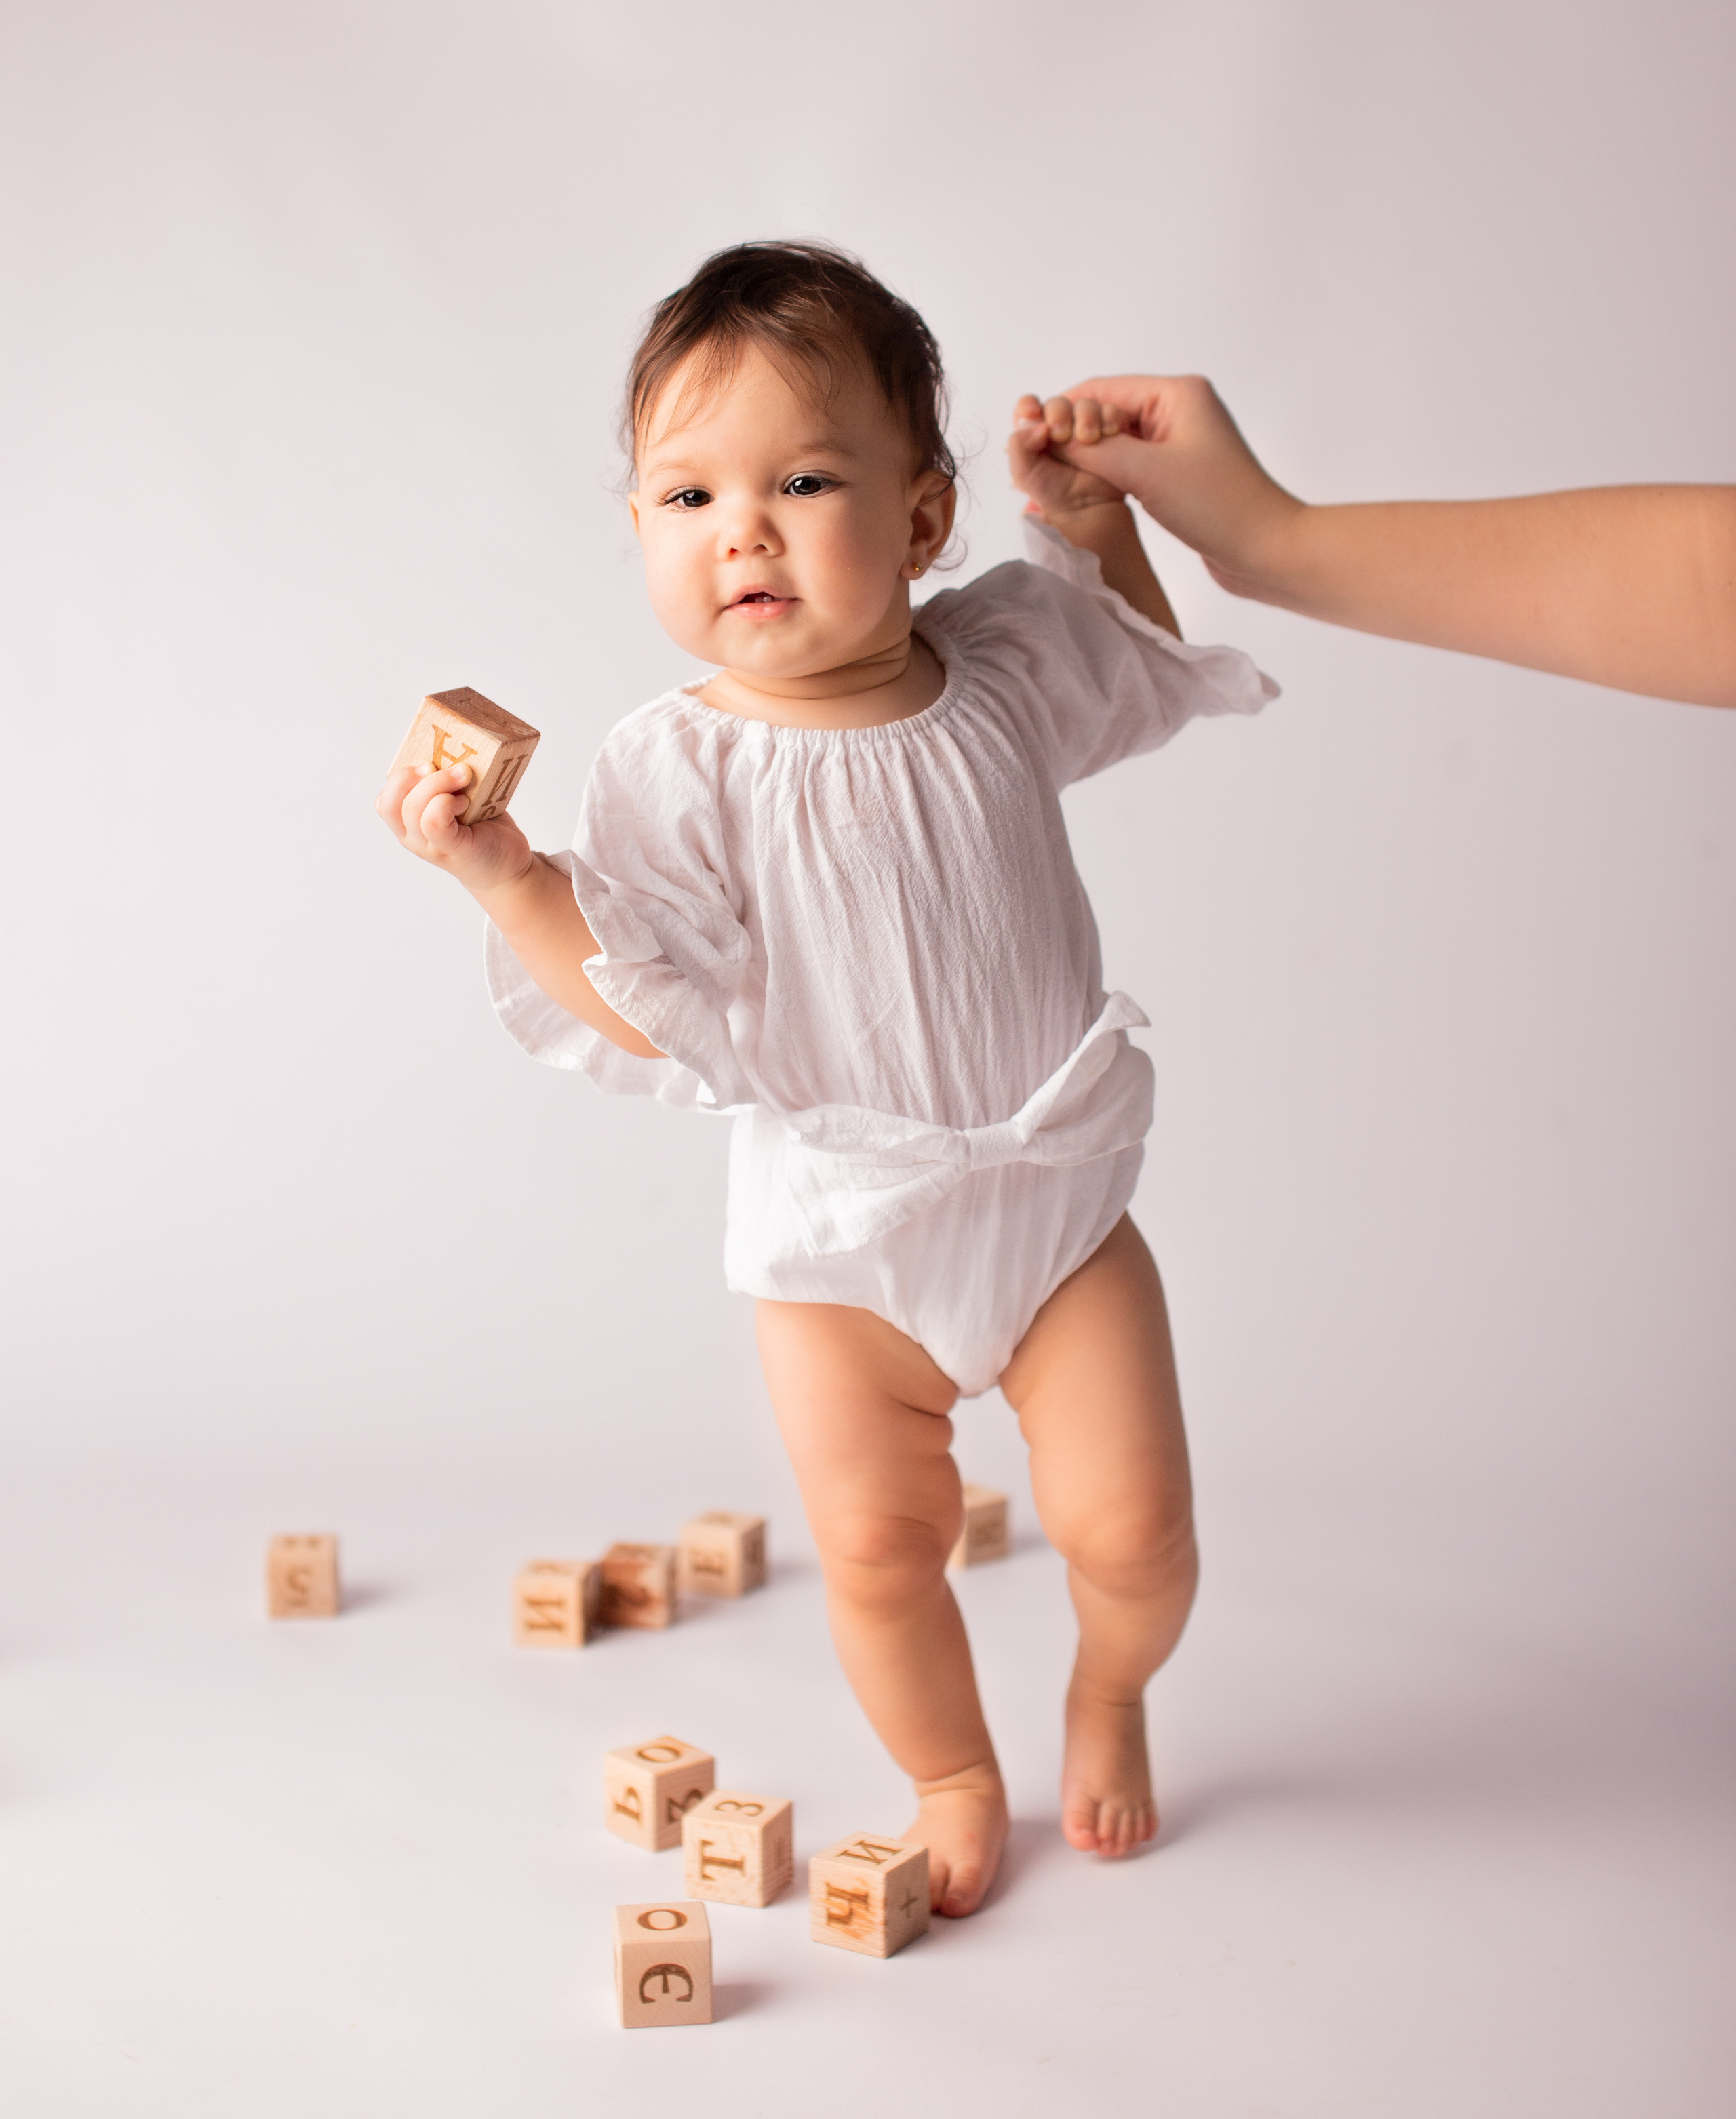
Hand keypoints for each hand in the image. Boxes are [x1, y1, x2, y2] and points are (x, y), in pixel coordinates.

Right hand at [375, 761, 533, 897]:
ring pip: (413, 808)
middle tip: (443, 766)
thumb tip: (451, 746)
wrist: (507, 865)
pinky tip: (464, 801)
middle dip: (415, 776)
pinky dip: (447, 803)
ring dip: (438, 784)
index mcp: (407, 823)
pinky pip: (434, 822)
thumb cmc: (482, 826)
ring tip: (463, 777)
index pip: (384, 800)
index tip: (427, 763)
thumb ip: (446, 780)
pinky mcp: (451, 850)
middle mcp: (411, 838)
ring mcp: (429, 846)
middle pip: (392, 801)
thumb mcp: (458, 796)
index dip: (399, 777)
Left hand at [1007, 394, 1132, 529]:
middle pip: (1059, 403)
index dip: (1028, 405)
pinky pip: (1112, 411)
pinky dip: (1110, 417)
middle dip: (1059, 413)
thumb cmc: (1052, 492)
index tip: (1031, 411)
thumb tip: (1039, 424)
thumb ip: (1018, 445)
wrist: (1085, 507)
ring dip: (1087, 415)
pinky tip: (1108, 433)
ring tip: (1089, 438)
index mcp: (1036, 433)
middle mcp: (1060, 426)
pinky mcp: (1109, 430)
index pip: (1028, 407)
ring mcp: (1085, 427)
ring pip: (1086, 404)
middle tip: (1061, 435)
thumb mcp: (1023, 473)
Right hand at [1019, 375, 1302, 592]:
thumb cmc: (1219, 505)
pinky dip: (1101, 477)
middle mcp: (1178, 410)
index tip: (1029, 437)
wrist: (1266, 550)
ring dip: (1082, 461)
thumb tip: (1048, 440)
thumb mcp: (1146, 473)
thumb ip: (1093, 452)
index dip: (1062, 412)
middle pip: (1105, 413)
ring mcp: (1178, 443)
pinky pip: (1128, 466)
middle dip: (1068, 438)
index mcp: (1176, 393)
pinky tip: (1076, 494)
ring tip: (1046, 482)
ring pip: (1114, 442)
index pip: (1102, 390)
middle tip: (1032, 464)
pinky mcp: (1177, 474)